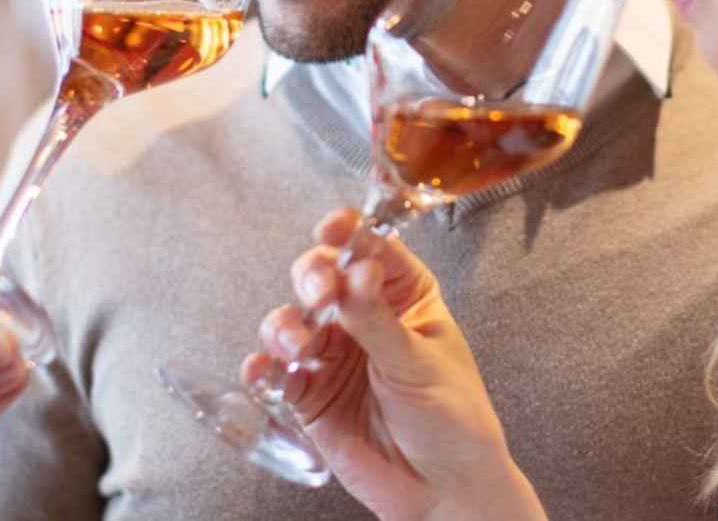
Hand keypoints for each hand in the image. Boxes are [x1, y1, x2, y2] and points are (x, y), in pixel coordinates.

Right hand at [243, 210, 546, 520]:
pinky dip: (264, 369)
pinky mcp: (311, 395)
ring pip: (291, 322)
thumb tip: (354, 270)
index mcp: (403, 296)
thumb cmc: (453, 418)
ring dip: (286, 326)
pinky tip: (265, 371)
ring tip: (299, 346)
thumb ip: (378, 320)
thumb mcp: (419, 363)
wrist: (444, 489)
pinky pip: (277, 374)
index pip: (371, 249)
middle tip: (320, 296)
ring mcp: (333, 355)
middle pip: (321, 277)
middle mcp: (363, 317)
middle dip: (312, 279)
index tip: (334, 228)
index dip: (349, 232)